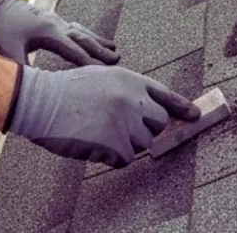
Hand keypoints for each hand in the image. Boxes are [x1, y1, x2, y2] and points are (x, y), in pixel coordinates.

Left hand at [0, 0, 118, 66]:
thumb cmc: (2, 27)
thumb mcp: (8, 50)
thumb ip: (22, 68)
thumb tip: (33, 88)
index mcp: (50, 33)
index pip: (74, 51)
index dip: (90, 62)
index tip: (105, 71)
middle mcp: (58, 25)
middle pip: (84, 39)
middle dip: (101, 50)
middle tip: (118, 59)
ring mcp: (57, 20)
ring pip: (83, 31)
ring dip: (98, 41)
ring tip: (114, 48)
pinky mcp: (53, 20)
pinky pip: (76, 28)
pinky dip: (87, 34)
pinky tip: (92, 38)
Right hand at [7, 64, 200, 166]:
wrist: (41, 101)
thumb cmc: (66, 91)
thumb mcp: (101, 78)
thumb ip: (128, 91)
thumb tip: (151, 111)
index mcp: (130, 80)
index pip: (164, 95)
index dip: (181, 107)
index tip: (195, 116)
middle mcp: (133, 99)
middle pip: (158, 123)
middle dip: (143, 128)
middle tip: (116, 125)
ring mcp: (126, 121)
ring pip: (142, 143)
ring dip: (124, 143)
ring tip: (96, 128)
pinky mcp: (116, 143)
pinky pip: (125, 158)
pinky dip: (111, 156)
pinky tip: (92, 141)